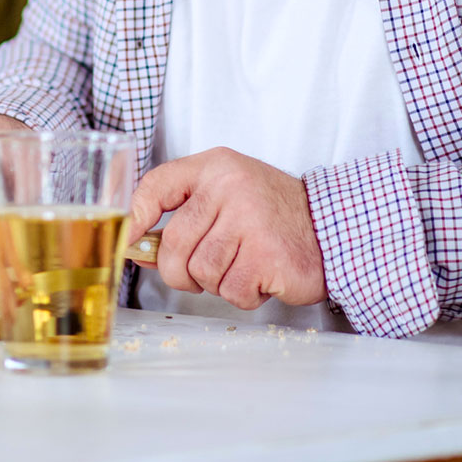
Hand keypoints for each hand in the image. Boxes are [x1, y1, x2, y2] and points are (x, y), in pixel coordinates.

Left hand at [129, 147, 326, 309]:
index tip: (130, 240)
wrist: (331, 225)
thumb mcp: (224, 192)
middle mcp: (230, 188)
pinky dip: (242, 294)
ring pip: (201, 272)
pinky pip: (231, 291)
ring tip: (240, 265)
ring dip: (216, 282)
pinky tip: (259, 276)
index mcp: (214, 167)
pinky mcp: (269, 257)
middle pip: (174, 244)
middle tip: (198, 272)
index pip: (157, 186)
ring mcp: (251, 222)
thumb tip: (137, 247)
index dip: (136, 217)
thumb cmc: (269, 212)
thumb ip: (182, 213)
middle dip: (178, 271)